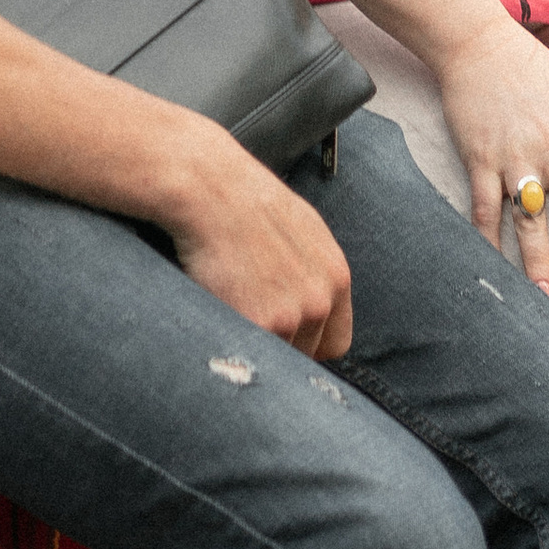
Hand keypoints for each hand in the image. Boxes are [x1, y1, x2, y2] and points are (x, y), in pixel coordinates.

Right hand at [163, 133, 356, 360]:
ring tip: (231, 306)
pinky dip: (235, 343)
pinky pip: (251, 355)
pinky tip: (220, 311)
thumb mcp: (303, 231)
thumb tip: (312, 310)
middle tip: (247, 315)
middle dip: (279, 345)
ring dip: (255, 345)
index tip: (284, 336)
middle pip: (305, 355)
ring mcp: (293, 314)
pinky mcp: (261, 324)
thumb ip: (315, 274)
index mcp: (336, 277)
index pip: (336, 344)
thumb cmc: (247, 202)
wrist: (211, 189)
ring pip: (276, 358)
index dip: (307, 343)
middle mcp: (322, 299)